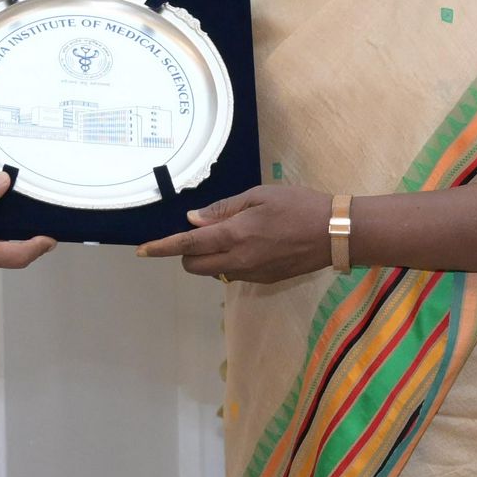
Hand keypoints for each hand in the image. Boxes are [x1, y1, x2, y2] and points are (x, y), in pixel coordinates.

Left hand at [143, 181, 334, 281]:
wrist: (335, 234)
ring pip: (214, 272)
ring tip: (232, 234)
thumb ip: (223, 209)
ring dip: (209, 257)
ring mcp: (251, 274)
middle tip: (200, 233)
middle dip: (186, 253)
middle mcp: (238, 260)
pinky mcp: (264, 280)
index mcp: (235, 235)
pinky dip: (230, 261)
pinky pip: (234, 273)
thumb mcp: (259, 196)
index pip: (187, 246)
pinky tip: (252, 244)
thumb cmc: (299, 206)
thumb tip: (193, 220)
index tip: (141, 251)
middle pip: (194, 266)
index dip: (161, 248)